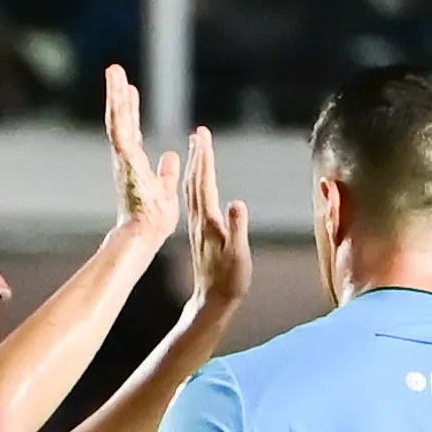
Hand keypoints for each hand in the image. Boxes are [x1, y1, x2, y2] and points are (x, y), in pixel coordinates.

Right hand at [104, 64, 180, 242]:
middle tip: (115, 71)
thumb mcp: (166, 190)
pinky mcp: (124, 158)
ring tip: (114, 70)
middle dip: (119, 95)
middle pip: (121, 120)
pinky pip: (120, 127)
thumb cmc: (153, 220)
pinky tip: (118, 88)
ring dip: (115, 94)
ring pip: (117, 119)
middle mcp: (125, 158)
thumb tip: (171, 157)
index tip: (131, 92)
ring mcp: (123, 157)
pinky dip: (118, 107)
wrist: (143, 234)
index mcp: (135, 164)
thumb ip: (166, 173)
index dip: (131, 111)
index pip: (132, 131)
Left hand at [182, 125, 251, 309]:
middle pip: (195, 180)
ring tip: (198, 148)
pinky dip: (196, 183)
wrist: (213, 299)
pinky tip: (198, 180)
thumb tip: (237, 203)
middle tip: (200, 133)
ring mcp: (197, 225)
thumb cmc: (230, 279)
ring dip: (195, 166)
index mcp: (208, 221)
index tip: (203, 135)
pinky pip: (195, 200)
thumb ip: (238, 228)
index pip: (204, 183)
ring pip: (193, 189)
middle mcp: (199, 219)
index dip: (204, 158)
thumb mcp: (239, 254)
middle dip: (198, 155)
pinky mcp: (200, 231)